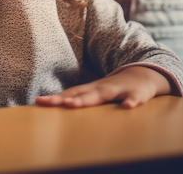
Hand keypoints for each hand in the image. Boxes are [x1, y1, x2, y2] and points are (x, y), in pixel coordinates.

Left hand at [35, 66, 170, 108]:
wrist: (144, 76)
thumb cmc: (115, 89)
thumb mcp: (97, 94)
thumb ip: (80, 100)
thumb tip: (58, 106)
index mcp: (92, 90)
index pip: (71, 93)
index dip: (55, 98)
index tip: (38, 102)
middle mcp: (102, 88)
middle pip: (82, 94)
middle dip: (66, 99)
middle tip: (51, 103)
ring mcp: (118, 90)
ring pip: (103, 94)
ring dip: (88, 99)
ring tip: (72, 105)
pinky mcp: (136, 94)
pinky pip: (134, 98)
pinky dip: (131, 102)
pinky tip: (127, 107)